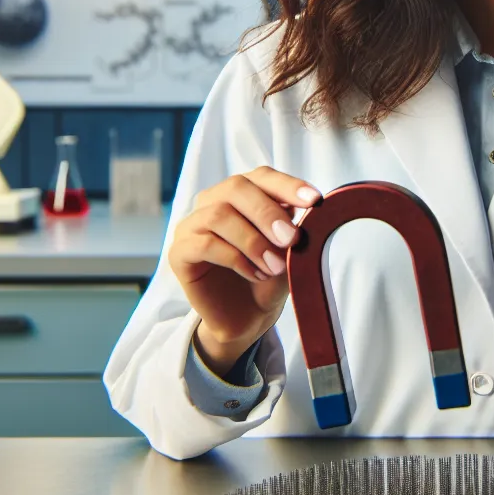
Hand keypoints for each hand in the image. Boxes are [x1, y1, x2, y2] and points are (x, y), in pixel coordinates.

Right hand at [168, 167, 320, 373]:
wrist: (247, 318)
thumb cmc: (268, 277)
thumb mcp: (288, 251)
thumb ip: (292, 228)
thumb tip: (305, 209)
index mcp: (242, 194)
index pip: (261, 176)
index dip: (287, 185)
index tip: (315, 200)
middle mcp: (212, 202)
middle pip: (235, 188)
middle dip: (268, 212)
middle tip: (292, 239)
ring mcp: (192, 225)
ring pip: (218, 215)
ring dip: (253, 241)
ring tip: (275, 267)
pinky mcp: (179, 253)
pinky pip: (204, 244)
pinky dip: (235, 258)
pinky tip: (254, 274)